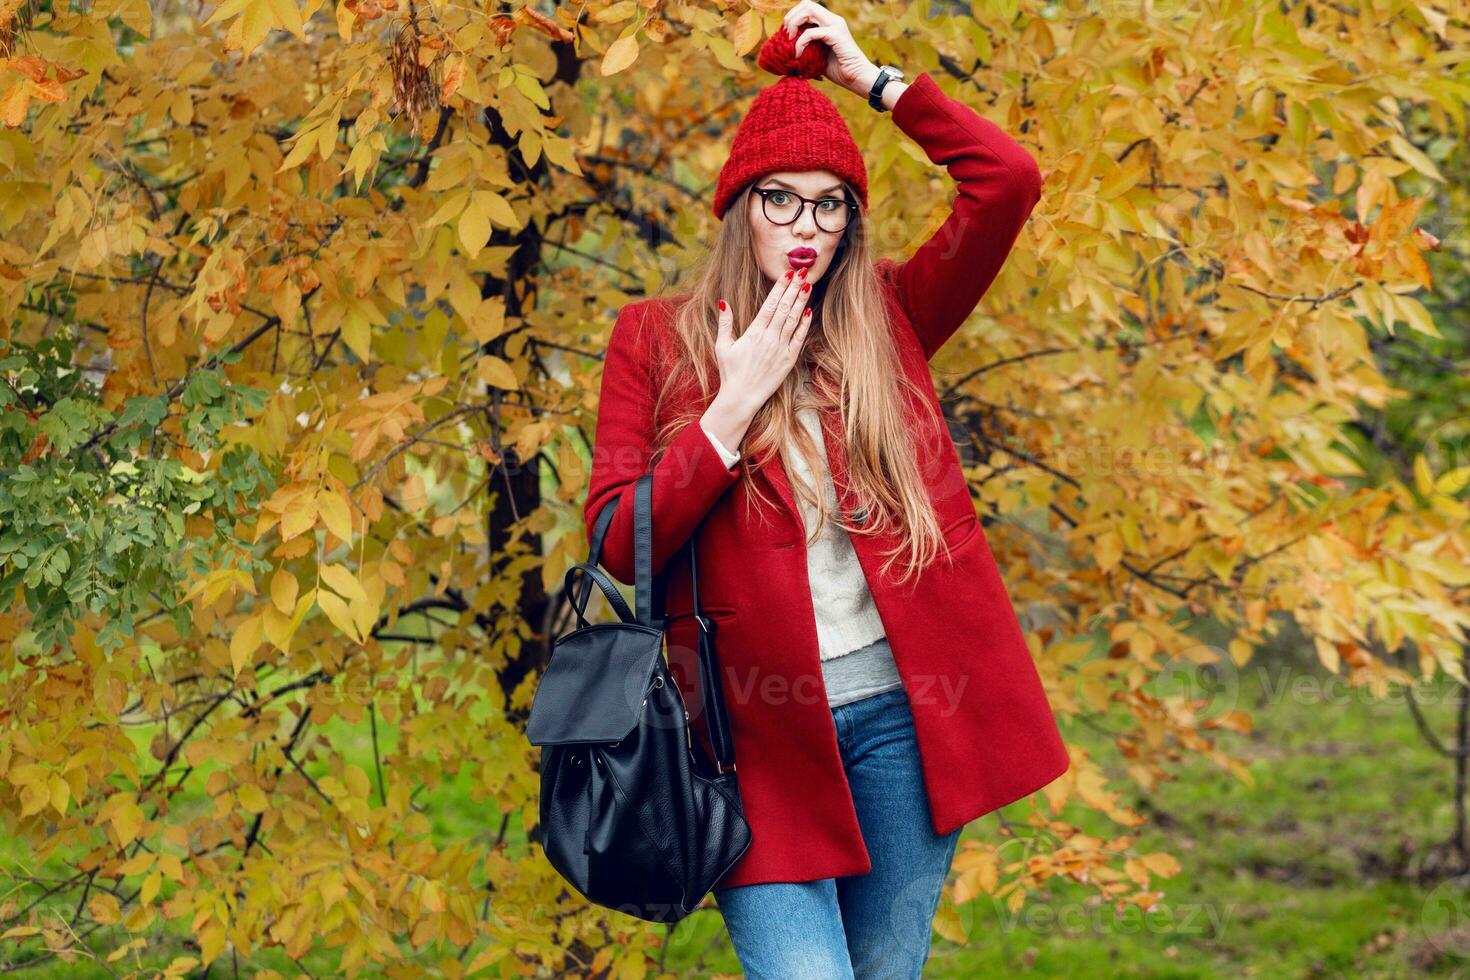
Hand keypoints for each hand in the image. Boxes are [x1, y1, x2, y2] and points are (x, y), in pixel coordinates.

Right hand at [713, 271, 812, 419]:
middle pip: (785, 308)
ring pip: (793, 320)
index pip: (770, 304)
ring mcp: (781, 349)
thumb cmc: (730, 372)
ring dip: (801, 302)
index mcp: (754, 332)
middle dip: (794, 289)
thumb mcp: (722, 346)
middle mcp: (770, 338)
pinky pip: (799, 339)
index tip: (786, 274)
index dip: (780, 288)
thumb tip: (724, 302)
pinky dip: (804, 325)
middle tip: (802, 272)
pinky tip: (809, 312)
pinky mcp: (788, 361)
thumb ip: (725, 323)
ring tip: (808, 286)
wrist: (741, 398)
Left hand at [781, 1, 874, 94]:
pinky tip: (798, 55)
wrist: (856, 78)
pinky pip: (811, 32)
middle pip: (806, 4)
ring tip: (789, 40)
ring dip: (794, 24)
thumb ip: (806, 46)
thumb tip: (786, 47)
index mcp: (829, 22)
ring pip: (808, 10)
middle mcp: (833, 19)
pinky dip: (801, 43)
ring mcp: (835, 25)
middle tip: (786, 35)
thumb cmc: (838, 70)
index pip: (807, 7)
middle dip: (791, 17)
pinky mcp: (836, 35)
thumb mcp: (817, 55)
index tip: (787, 34)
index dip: (793, 17)